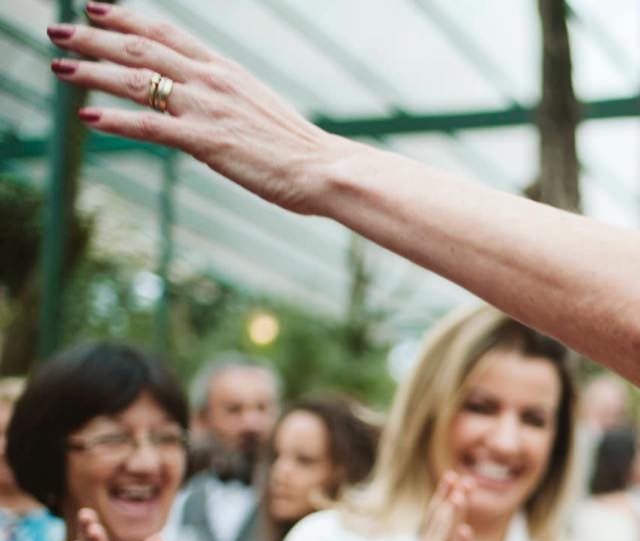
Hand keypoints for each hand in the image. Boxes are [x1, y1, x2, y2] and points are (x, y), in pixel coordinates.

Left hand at [49, 4, 346, 214]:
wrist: (325, 168)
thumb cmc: (298, 149)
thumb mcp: (259, 110)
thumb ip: (226, 101)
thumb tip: (204, 108)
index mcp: (225, 70)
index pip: (166, 32)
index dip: (125, 17)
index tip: (95, 7)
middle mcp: (211, 81)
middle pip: (141, 47)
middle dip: (94, 37)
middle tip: (58, 32)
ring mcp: (207, 109)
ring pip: (137, 79)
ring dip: (92, 71)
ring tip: (60, 67)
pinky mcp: (206, 141)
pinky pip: (150, 126)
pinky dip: (115, 120)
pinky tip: (87, 117)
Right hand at [405, 474, 470, 540]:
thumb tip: (450, 526)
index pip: (436, 515)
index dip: (443, 495)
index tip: (452, 475)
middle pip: (439, 518)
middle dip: (448, 496)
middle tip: (457, 475)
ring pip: (443, 533)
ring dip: (451, 513)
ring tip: (460, 494)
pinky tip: (466, 530)